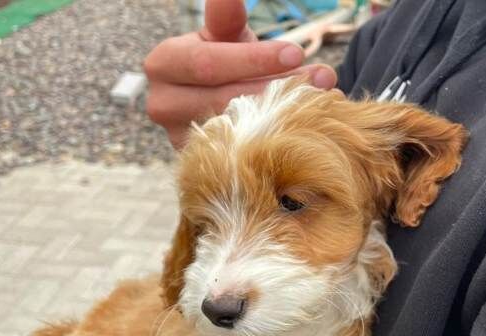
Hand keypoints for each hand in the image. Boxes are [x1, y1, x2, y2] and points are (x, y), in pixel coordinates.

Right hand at [144, 0, 336, 147]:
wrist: (215, 103)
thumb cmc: (224, 61)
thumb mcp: (225, 36)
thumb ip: (226, 19)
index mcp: (164, 64)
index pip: (210, 63)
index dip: (254, 59)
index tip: (296, 54)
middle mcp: (162, 105)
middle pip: (226, 99)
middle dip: (278, 88)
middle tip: (322, 80)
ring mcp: (179, 140)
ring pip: (238, 128)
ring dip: (285, 114)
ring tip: (323, 100)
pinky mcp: (201, 166)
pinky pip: (242, 153)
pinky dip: (276, 139)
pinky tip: (306, 127)